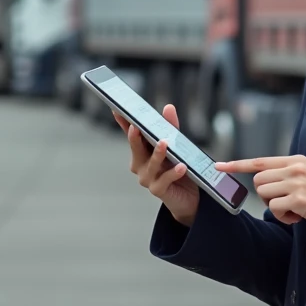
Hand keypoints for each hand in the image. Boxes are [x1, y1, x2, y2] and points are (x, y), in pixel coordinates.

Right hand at [114, 105, 199, 227]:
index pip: (131, 134)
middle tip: (136, 127)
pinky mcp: (158, 190)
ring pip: (150, 164)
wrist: (189, 197)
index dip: (123, 123)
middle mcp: (140, 164)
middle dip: (135, 138)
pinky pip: (164, 180)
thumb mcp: (176, 145)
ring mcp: (147, 178)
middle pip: (136, 148)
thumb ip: (171, 127)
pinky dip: (172, 173)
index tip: (117, 110)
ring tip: (164, 143)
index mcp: (142, 150)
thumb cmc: (179, 167)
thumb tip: (168, 107)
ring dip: (157, 154)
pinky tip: (181, 167)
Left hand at [214, 155, 305, 229]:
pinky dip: (285, 218)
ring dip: (276, 207)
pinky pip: (276, 209)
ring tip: (296, 209)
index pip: (260, 161)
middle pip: (258, 182)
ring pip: (265, 195)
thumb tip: (265, 180)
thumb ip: (288, 174)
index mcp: (296, 160)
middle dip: (267, 196)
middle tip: (287, 203)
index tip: (218, 166)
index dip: (237, 165)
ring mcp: (296, 182)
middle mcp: (294, 168)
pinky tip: (300, 216)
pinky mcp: (299, 198)